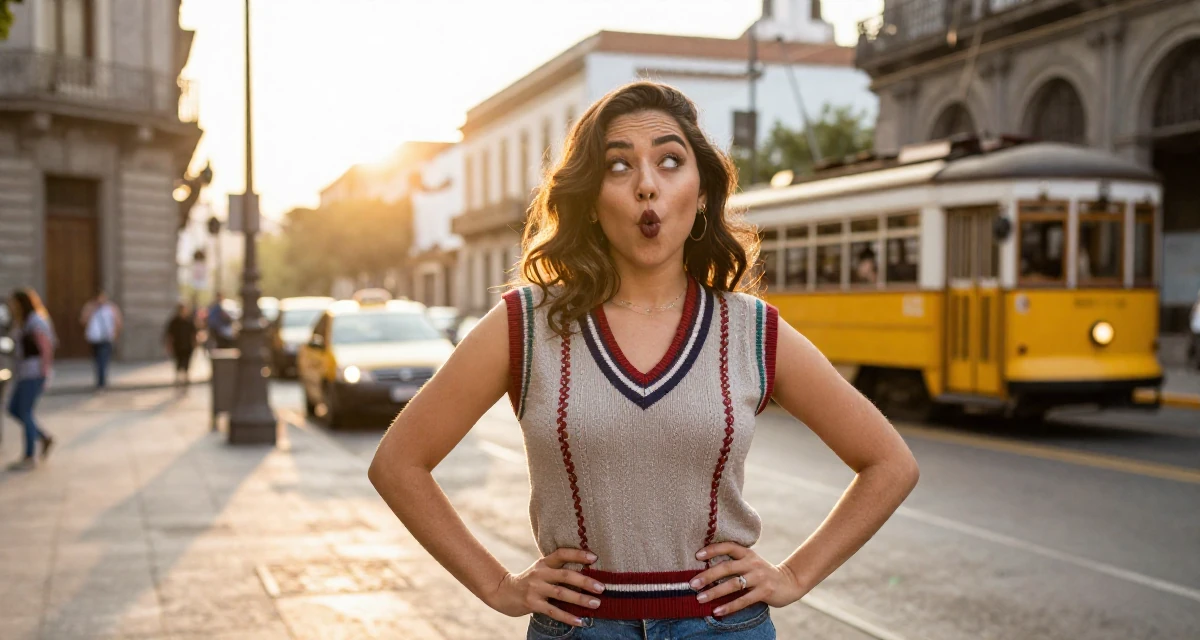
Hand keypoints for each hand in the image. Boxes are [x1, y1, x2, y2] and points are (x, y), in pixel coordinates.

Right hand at [485, 548, 603, 626]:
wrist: (504, 592)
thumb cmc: (530, 581)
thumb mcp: (541, 570)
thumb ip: (558, 569)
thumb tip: (587, 573)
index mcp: (544, 562)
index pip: (562, 554)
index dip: (578, 554)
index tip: (594, 557)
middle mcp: (540, 573)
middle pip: (565, 575)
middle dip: (585, 581)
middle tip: (602, 587)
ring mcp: (535, 589)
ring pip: (561, 594)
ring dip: (580, 599)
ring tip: (596, 604)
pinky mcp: (532, 604)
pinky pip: (553, 611)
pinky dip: (568, 617)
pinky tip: (580, 621)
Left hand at [690, 542, 808, 615]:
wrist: (789, 582)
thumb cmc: (762, 573)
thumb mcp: (750, 563)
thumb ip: (734, 563)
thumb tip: (705, 571)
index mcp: (747, 553)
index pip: (728, 546)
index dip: (712, 549)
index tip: (697, 555)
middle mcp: (752, 563)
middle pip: (726, 567)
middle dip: (707, 575)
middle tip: (692, 584)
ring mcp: (759, 577)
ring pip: (733, 584)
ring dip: (714, 592)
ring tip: (700, 598)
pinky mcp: (764, 591)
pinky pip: (743, 600)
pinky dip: (729, 606)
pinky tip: (717, 611)